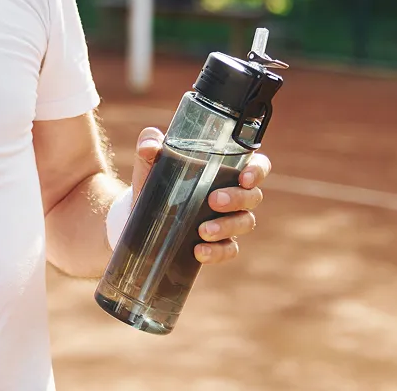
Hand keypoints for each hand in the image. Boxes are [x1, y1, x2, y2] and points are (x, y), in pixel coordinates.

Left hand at [130, 126, 271, 265]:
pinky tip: (199, 251)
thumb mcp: (150, 161)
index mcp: (225, 169)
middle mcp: (233, 194)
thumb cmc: (154, 178)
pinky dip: (217, 252)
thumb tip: (149, 145)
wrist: (139, 212)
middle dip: (237, 198)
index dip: (257, 170)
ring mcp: (228, 220)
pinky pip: (229, 250)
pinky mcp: (218, 243)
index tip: (244, 177)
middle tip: (213, 200)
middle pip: (252, 196)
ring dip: (226, 226)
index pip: (256, 166)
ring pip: (244, 223)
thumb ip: (149, 145)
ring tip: (202, 230)